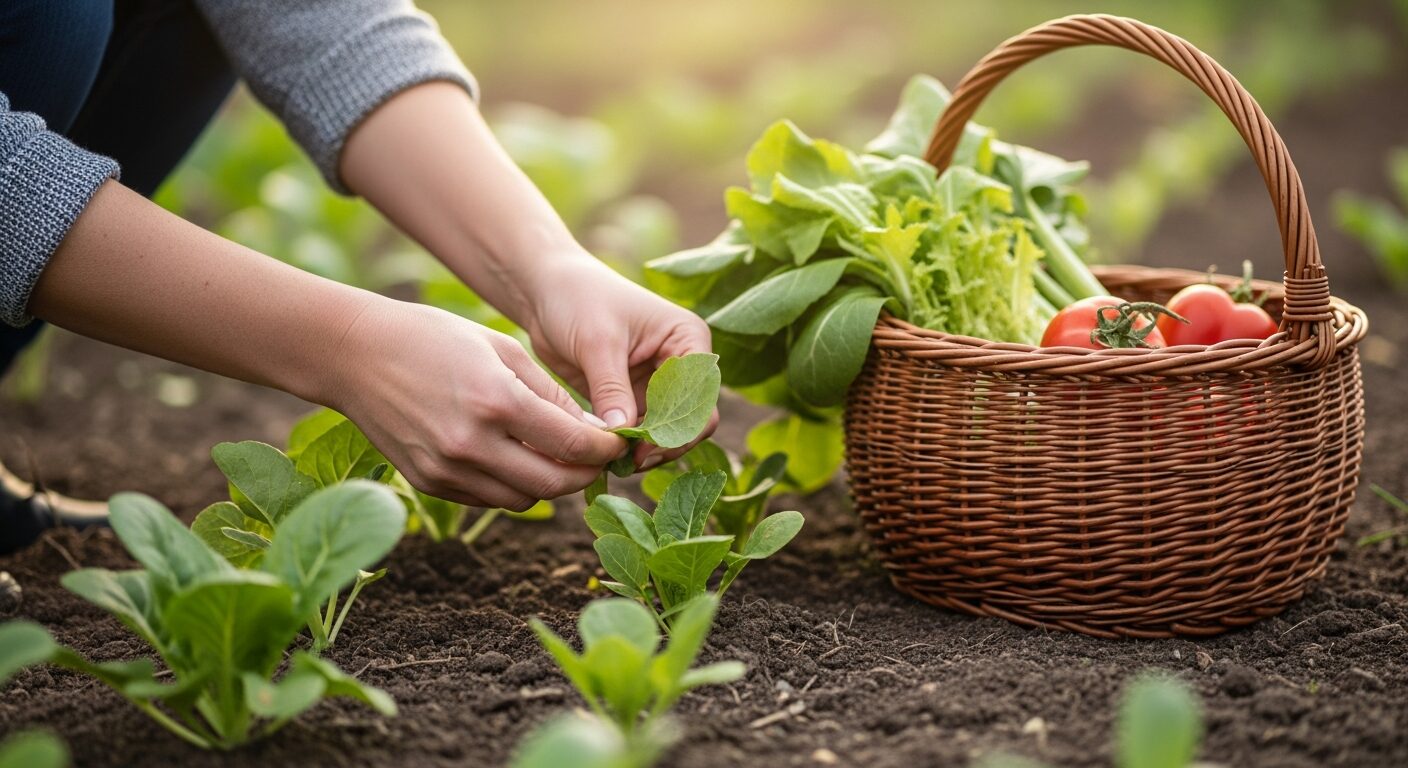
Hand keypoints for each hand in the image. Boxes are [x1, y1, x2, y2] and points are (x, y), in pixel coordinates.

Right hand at [324, 297, 625, 508]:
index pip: (573, 444)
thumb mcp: (502, 348)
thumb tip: (594, 429)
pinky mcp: (430, 484)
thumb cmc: (433, 339)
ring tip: (558, 457)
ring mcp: (448, 469)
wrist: (354, 355)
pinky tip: (516, 457)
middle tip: (597, 459)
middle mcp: (473, 443)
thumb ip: (550, 393)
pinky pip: (490, 498)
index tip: (617, 442)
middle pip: (554, 484)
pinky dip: (512, 485)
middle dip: (585, 475)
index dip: (604, 448)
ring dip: (549, 483)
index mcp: (497, 401)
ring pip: (524, 499)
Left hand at [526, 257, 717, 469]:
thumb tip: (621, 436)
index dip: (679, 426)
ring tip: (614, 461)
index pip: (701, 395)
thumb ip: (612, 390)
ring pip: (665, 430)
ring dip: (644, 448)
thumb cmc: (578, 299)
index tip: (643, 445)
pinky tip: (606, 454)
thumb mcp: (598, 343)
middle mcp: (680, 363)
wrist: (545, 290)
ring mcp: (656, 382)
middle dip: (664, 442)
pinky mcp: (631, 397)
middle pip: (690, 419)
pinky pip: (639, 431)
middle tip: (629, 461)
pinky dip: (627, 444)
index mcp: (687, 339)